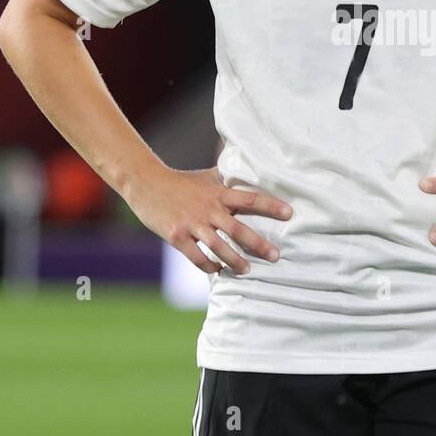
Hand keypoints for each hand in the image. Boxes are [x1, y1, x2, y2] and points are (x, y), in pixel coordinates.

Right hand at [125, 164, 292, 275]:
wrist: (146, 183)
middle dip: (259, 244)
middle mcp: (208, 209)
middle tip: (276, 256)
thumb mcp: (207, 176)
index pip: (250, 198)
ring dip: (235, 260)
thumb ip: (228, 177)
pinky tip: (218, 270)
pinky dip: (209, 266)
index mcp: (218, 193)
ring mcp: (191, 224)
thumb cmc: (181, 181)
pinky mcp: (176, 236)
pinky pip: (196, 256)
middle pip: (238, 229)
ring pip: (219, 246)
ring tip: (247, 269)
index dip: (271, 206)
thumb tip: (249, 166)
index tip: (289, 214)